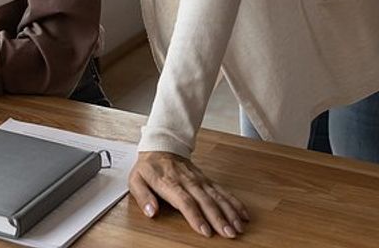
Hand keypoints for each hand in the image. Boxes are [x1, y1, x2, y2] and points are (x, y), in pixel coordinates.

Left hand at [129, 151, 248, 238]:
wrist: (161, 146)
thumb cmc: (148, 167)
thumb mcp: (136, 179)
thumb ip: (142, 196)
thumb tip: (151, 211)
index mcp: (169, 183)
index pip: (185, 202)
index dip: (196, 217)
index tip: (205, 231)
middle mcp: (187, 182)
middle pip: (205, 201)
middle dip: (218, 218)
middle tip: (229, 233)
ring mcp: (199, 180)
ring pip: (217, 197)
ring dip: (229, 212)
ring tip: (238, 227)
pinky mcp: (206, 180)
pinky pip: (222, 191)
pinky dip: (234, 202)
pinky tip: (243, 214)